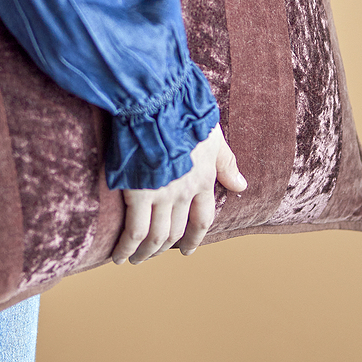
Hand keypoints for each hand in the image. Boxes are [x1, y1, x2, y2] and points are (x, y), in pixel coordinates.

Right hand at [110, 124, 245, 264]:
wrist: (159, 101)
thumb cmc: (184, 111)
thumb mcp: (213, 136)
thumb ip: (226, 162)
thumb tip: (242, 186)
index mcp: (203, 177)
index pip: (203, 218)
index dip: (195, 236)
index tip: (187, 248)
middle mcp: (185, 191)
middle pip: (177, 230)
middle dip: (166, 247)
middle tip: (155, 255)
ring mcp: (162, 194)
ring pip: (157, 236)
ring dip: (146, 253)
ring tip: (134, 260)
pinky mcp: (138, 192)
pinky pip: (135, 230)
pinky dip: (127, 247)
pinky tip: (119, 255)